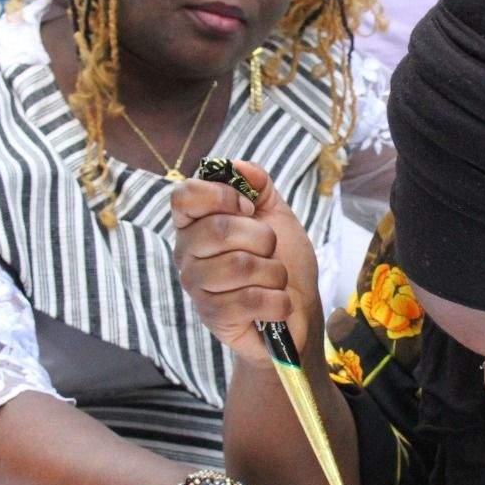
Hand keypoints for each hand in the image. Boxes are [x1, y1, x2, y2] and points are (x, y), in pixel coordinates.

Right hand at [172, 160, 322, 366]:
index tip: (248, 209)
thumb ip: (258, 186)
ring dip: (274, 272)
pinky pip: (250, 299)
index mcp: (196, 224)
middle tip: (270, 251)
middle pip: (218, 229)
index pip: (184, 196)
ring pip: (239, 265)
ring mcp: (197, 287)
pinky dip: (278, 300)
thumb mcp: (276, 215)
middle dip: (262, 238)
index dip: (221, 195)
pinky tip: (276, 304)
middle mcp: (187, 254)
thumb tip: (239, 166)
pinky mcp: (214, 318)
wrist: (300, 311)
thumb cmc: (284, 261)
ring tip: (275, 280)